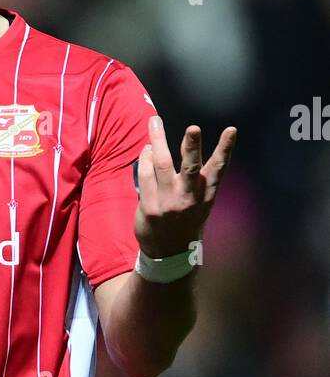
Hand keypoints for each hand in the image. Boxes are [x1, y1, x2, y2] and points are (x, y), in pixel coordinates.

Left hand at [135, 116, 236, 257]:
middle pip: (191, 168)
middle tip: (193, 129)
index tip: (231, 130)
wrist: (168, 254)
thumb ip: (198, 179)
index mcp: (206, 196)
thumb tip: (188, 144)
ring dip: (157, 140)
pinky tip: (146, 149)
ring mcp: (168, 203)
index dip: (225, 150)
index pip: (218, 170)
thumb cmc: (184, 221)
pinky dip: (145, 158)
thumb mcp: (200, 204)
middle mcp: (189, 199)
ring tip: (155, 122)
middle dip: (192, 147)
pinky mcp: (150, 207)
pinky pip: (145, 175)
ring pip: (162, 165)